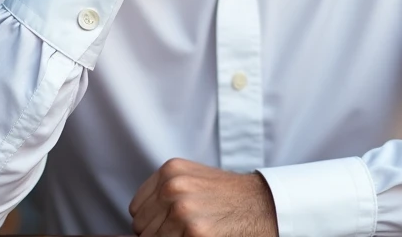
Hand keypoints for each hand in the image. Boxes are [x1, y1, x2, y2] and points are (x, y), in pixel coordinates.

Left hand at [129, 159, 277, 236]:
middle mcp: (173, 188)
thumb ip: (165, 192)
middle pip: (142, 228)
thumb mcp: (193, 179)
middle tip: (184, 231)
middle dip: (159, 234)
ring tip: (195, 233)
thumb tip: (137, 220)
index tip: (168, 225)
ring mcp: (182, 212)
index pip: (136, 209)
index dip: (151, 222)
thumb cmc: (228, 196)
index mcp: (170, 171)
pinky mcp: (195, 234)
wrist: (264, 205)